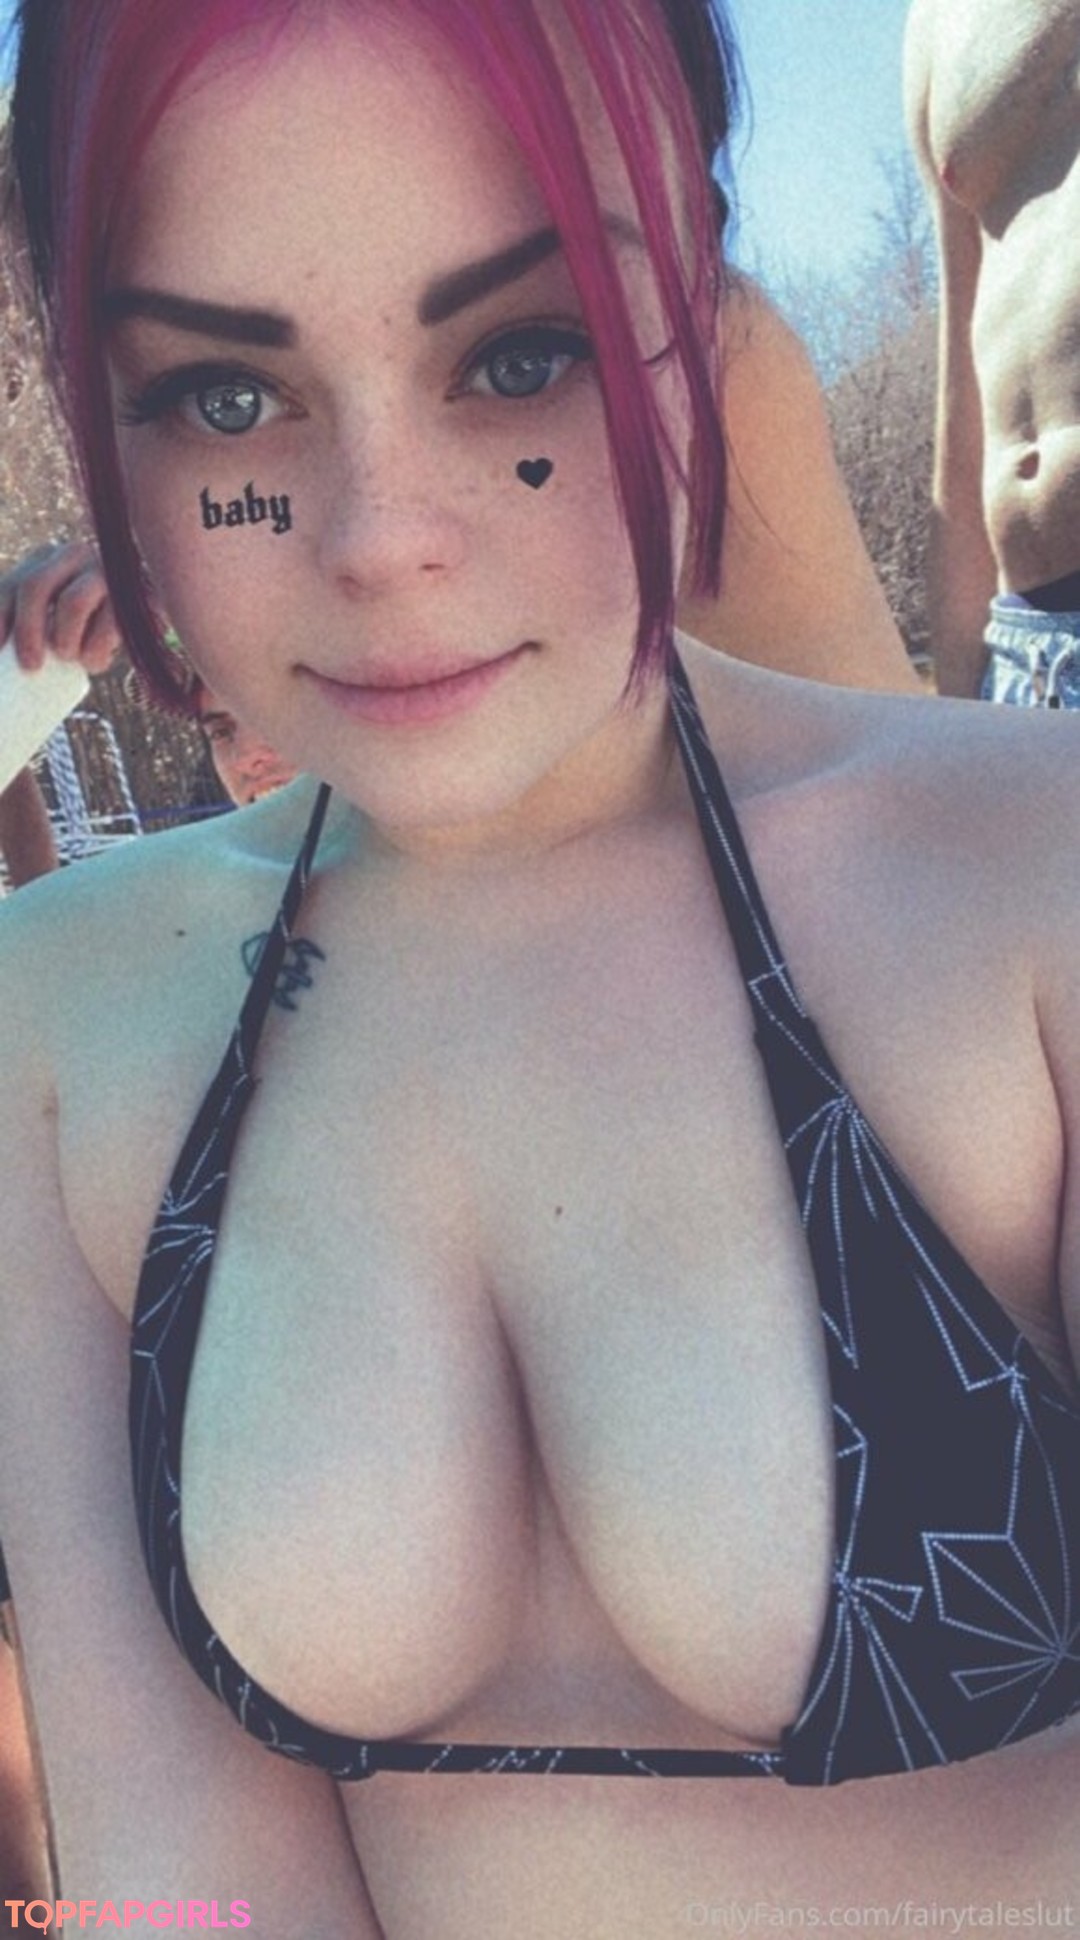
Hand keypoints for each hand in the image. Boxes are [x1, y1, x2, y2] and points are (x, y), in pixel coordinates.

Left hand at [1, 540, 122, 677]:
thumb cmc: (86, 626)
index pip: (11, 585)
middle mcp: (72, 555)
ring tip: (69, 658)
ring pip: (72, 602)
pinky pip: (108, 624)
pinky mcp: (133, 593)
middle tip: (30, 666)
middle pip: (35, 587)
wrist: (142, 617)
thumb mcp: (53, 615)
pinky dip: (95, 651)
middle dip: (27, 630)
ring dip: (63, 639)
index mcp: (44, 559)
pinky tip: (93, 663)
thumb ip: (29, 623)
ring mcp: (104, 570)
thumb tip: (4, 658)